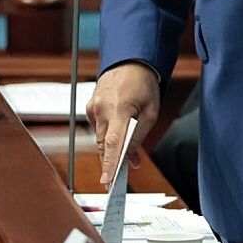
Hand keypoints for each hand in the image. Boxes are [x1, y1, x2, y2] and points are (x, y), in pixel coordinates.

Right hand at [86, 62, 159, 186]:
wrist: (130, 61)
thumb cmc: (144, 84)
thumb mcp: (151, 112)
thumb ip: (139, 135)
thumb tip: (130, 157)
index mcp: (118, 108)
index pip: (113, 142)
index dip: (110, 164)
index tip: (108, 181)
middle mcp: (101, 109)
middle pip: (105, 144)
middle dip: (113, 162)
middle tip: (120, 179)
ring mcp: (93, 108)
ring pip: (102, 138)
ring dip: (114, 150)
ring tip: (131, 160)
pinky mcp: (91, 108)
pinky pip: (100, 129)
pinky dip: (110, 137)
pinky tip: (123, 140)